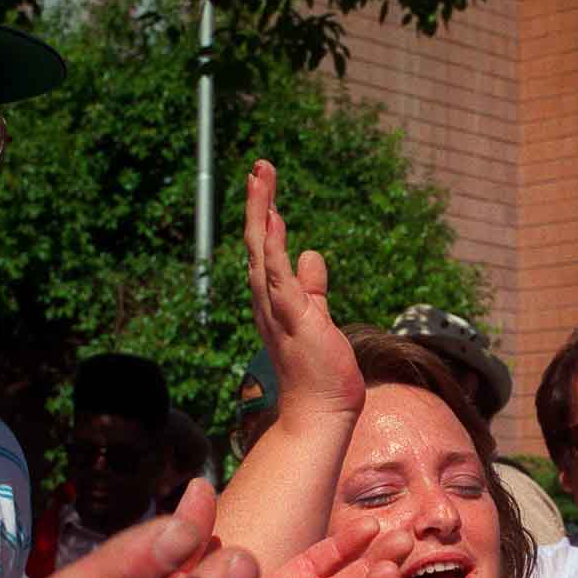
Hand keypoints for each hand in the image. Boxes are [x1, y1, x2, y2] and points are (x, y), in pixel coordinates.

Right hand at [244, 159, 362, 422]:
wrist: (320, 410)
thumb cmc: (319, 370)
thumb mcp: (317, 317)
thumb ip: (313, 287)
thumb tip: (311, 255)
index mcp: (273, 300)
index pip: (264, 250)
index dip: (263, 217)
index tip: (266, 186)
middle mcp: (267, 302)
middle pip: (257, 244)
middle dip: (258, 204)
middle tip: (260, 167)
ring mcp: (277, 309)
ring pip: (262, 252)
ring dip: (261, 213)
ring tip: (262, 177)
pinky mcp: (293, 318)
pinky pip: (278, 278)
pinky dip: (274, 249)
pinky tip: (273, 221)